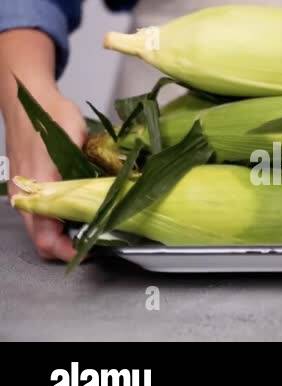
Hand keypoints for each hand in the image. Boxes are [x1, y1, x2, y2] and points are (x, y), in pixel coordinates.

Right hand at [0, 30, 86, 261]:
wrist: (27, 97)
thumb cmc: (48, 115)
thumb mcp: (76, 138)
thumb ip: (89, 165)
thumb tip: (115, 186)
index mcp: (36, 188)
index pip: (46, 238)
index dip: (70, 250)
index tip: (92, 249)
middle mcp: (25, 196)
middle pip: (45, 239)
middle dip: (70, 245)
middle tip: (99, 238)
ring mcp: (25, 193)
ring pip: (44, 227)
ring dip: (66, 232)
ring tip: (94, 225)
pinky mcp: (29, 187)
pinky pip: (43, 213)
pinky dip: (61, 218)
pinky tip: (82, 210)